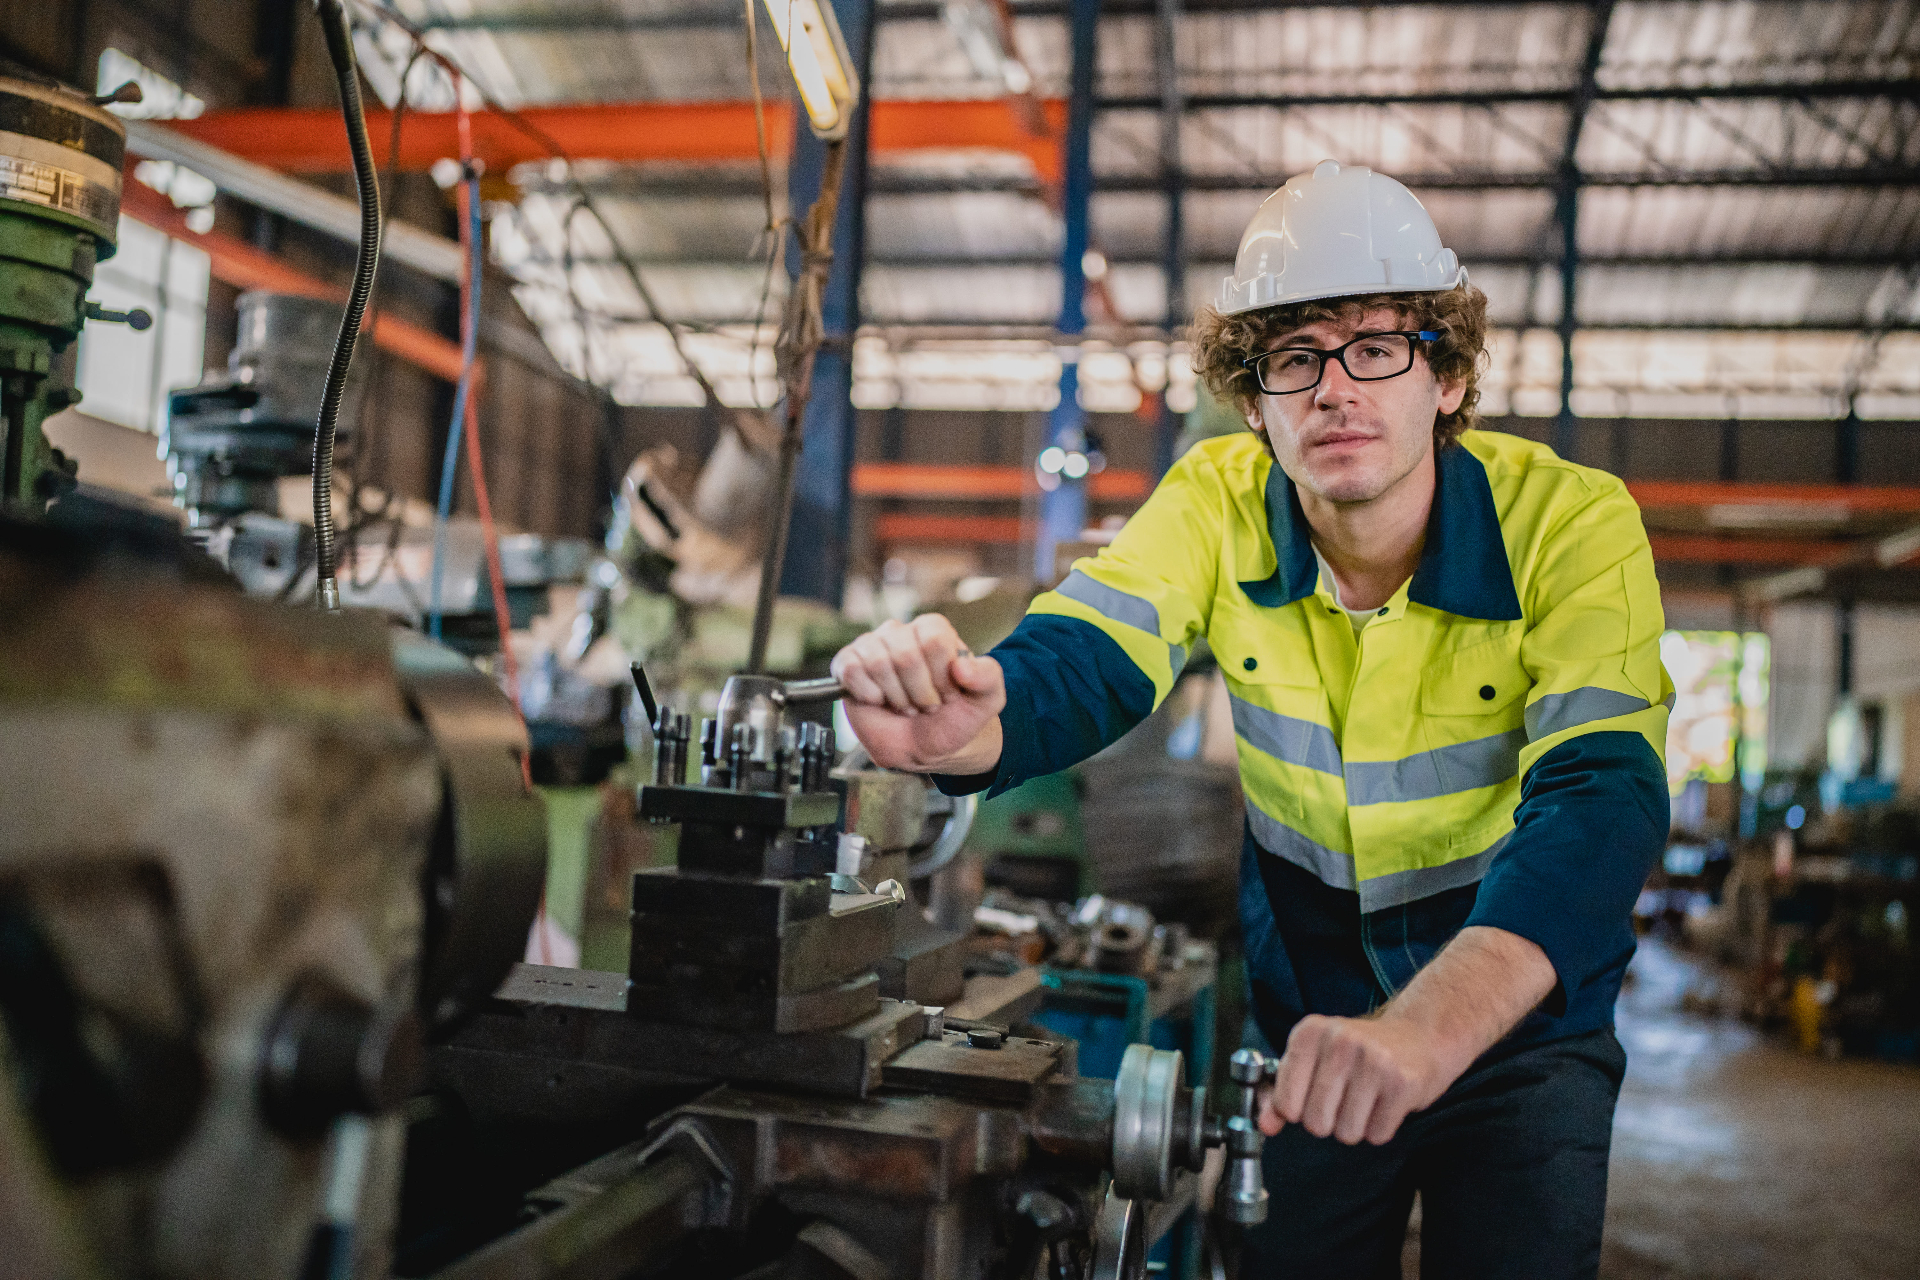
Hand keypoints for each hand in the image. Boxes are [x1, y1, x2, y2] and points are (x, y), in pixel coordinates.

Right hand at [830, 615, 1004, 773]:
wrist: (924, 745)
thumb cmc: (953, 717)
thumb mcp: (986, 700)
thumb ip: (988, 678)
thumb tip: (962, 667)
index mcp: (932, 630)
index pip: (933, 640)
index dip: (942, 676)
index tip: (947, 694)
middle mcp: (899, 632)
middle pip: (906, 654)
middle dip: (920, 692)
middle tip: (925, 705)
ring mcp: (871, 646)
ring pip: (878, 662)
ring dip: (896, 697)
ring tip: (905, 704)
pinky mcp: (847, 664)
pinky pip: (850, 669)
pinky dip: (867, 693)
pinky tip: (878, 700)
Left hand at [1257, 1013, 1451, 1145]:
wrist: (1421, 1036)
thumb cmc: (1361, 1052)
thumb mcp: (1316, 1059)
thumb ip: (1284, 1092)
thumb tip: (1264, 1126)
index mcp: (1309, 1032)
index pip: (1285, 1103)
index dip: (1298, 1112)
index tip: (1313, 1098)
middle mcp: (1339, 1042)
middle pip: (1316, 1123)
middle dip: (1330, 1123)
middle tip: (1346, 1099)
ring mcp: (1373, 1060)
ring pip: (1347, 1133)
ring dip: (1357, 1127)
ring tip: (1367, 1100)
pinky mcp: (1402, 1082)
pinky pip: (1377, 1134)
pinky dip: (1381, 1128)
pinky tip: (1386, 1103)